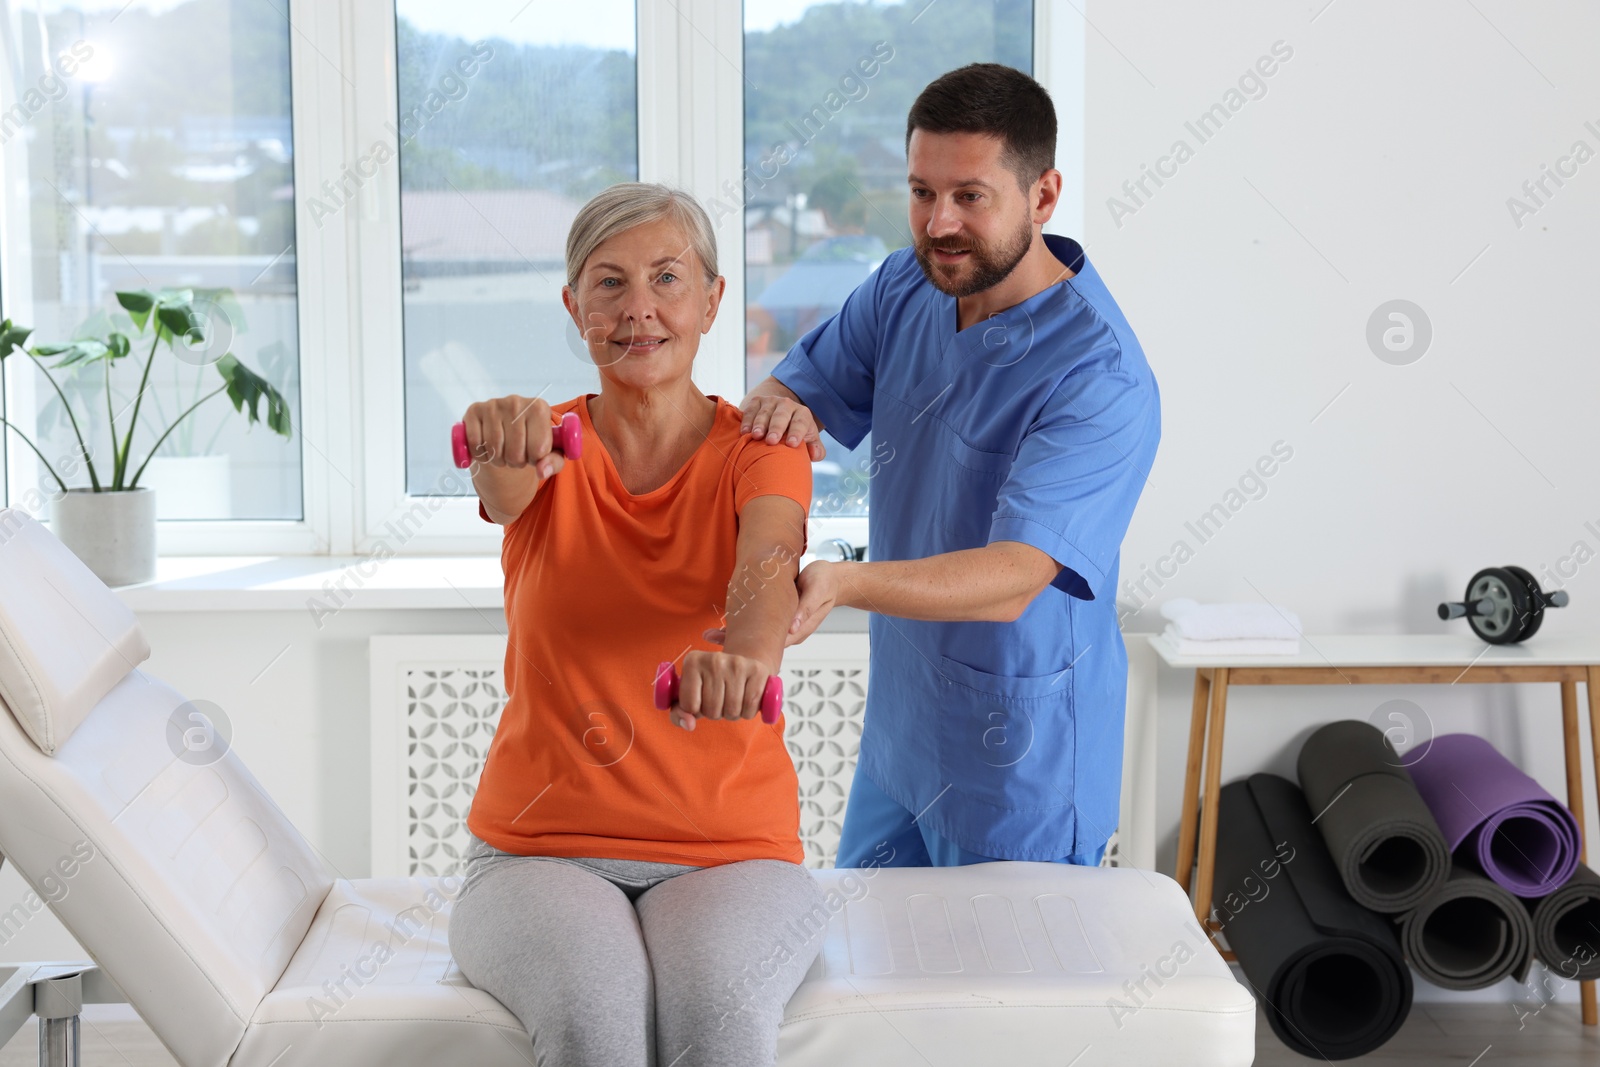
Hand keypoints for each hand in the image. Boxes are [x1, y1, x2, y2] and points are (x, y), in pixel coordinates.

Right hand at [461, 395, 566, 480]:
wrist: (506, 426)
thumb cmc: (532, 438)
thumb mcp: (550, 451)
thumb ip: (553, 463)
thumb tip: (542, 472)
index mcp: (539, 408)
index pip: (539, 450)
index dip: (535, 459)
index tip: (534, 453)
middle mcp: (516, 402)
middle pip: (515, 453)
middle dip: (516, 462)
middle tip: (517, 455)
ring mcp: (493, 405)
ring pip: (494, 449)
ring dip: (498, 460)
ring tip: (504, 452)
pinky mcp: (474, 410)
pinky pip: (475, 443)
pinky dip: (481, 454)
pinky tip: (488, 449)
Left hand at [666, 650, 776, 731]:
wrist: (744, 665)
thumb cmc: (712, 685)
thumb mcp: (690, 694)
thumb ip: (679, 713)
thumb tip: (689, 724)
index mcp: (692, 661)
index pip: (689, 705)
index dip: (696, 710)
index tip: (701, 699)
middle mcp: (714, 659)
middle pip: (711, 709)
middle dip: (715, 713)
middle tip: (720, 700)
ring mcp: (737, 663)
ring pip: (731, 710)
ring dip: (732, 714)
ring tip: (732, 700)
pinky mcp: (757, 670)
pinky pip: (750, 708)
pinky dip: (748, 712)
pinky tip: (746, 700)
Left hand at [701, 559, 842, 651]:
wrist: (834, 579)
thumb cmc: (826, 582)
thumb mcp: (818, 590)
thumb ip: (807, 607)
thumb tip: (793, 625)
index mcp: (798, 629)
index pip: (771, 645)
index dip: (751, 648)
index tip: (732, 649)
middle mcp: (788, 631)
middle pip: (758, 644)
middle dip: (734, 641)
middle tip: (710, 637)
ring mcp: (783, 626)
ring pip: (756, 635)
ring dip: (735, 633)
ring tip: (710, 633)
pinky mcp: (779, 617)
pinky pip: (758, 624)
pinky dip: (742, 624)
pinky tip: (726, 623)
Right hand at [739, 394, 827, 461]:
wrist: (778, 415)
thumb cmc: (793, 434)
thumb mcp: (808, 440)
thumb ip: (816, 449)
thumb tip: (814, 454)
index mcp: (802, 414)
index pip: (801, 422)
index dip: (797, 433)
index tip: (792, 444)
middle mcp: (787, 405)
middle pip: (782, 415)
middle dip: (776, 428)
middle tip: (771, 441)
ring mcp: (770, 402)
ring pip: (765, 412)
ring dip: (760, 424)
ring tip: (756, 436)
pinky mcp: (756, 402)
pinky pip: (750, 410)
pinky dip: (747, 421)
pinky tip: (744, 432)